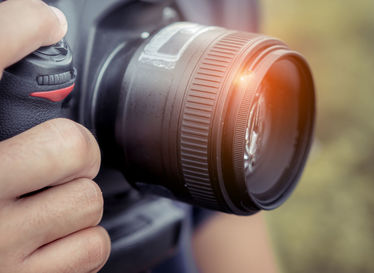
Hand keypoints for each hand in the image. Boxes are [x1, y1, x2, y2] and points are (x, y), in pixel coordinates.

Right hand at [0, 1, 110, 271]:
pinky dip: (81, 240)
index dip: (18, 28)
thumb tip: (28, 46)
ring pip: (86, 200)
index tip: (44, 21)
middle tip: (61, 155)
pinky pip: (90, 246)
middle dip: (76, 149)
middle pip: (69, 147)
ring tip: (47, 205)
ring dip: (76, 199)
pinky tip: (52, 238)